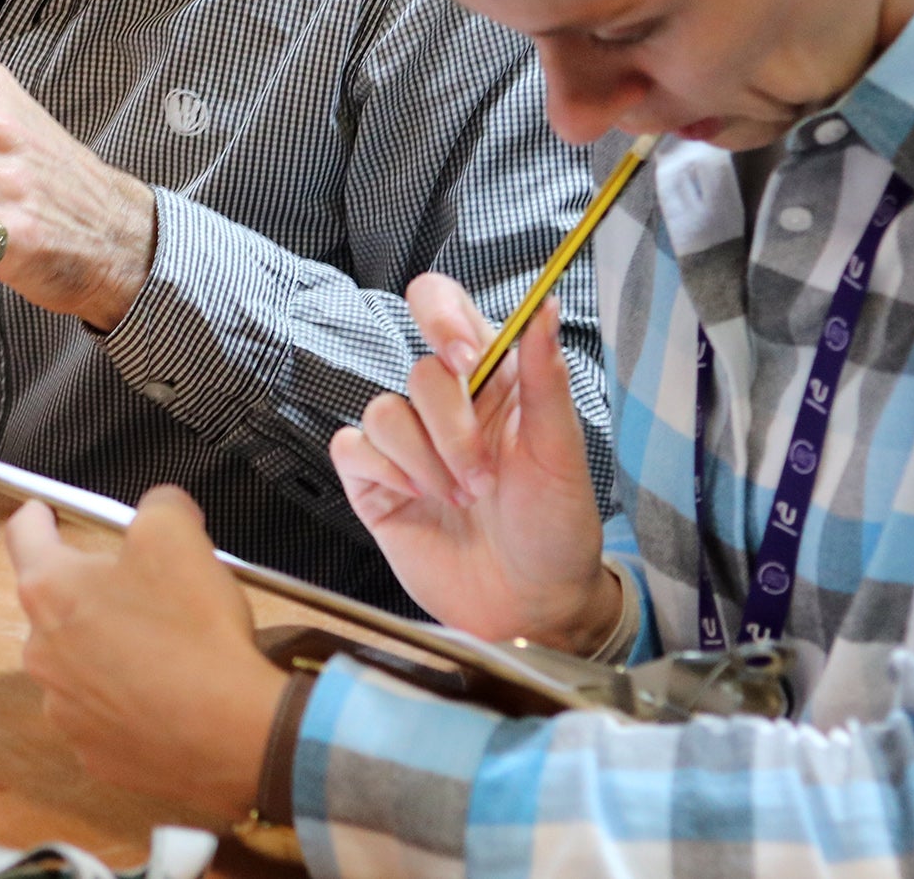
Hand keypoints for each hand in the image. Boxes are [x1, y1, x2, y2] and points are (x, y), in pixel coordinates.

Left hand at [8, 493, 284, 821]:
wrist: (232, 733)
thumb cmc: (197, 635)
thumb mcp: (178, 534)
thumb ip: (157, 505)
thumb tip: (160, 507)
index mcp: (51, 590)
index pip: (22, 535)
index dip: (35, 516)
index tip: (41, 514)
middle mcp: (42, 651)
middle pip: (55, 605)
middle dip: (91, 594)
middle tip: (143, 594)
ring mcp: (63, 708)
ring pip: (78, 663)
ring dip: (107, 652)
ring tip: (162, 651)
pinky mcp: (92, 752)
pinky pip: (103, 714)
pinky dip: (127, 703)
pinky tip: (165, 697)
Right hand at [328, 275, 616, 650]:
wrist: (532, 606)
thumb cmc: (557, 530)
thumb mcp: (562, 453)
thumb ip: (546, 378)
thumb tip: (544, 307)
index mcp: (492, 381)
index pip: (443, 307)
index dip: (440, 317)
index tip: (461, 359)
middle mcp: (445, 406)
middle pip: (418, 372)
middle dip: (452, 429)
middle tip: (484, 477)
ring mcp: (407, 445)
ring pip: (383, 411)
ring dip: (424, 460)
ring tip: (459, 498)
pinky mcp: (375, 482)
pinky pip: (351, 447)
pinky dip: (384, 472)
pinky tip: (417, 498)